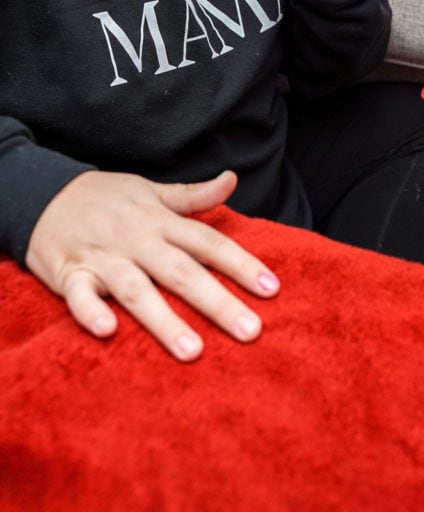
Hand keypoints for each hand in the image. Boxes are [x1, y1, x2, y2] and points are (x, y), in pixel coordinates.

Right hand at [26, 170, 279, 360]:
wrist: (43, 193)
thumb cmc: (106, 198)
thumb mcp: (151, 190)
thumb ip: (192, 195)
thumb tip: (231, 180)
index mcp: (161, 222)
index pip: (209, 244)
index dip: (241, 264)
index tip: (272, 289)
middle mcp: (138, 240)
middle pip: (183, 272)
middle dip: (218, 302)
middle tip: (251, 332)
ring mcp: (104, 258)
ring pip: (137, 289)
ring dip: (164, 320)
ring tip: (193, 351)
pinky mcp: (70, 274)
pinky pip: (80, 295)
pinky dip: (91, 311)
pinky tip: (108, 331)